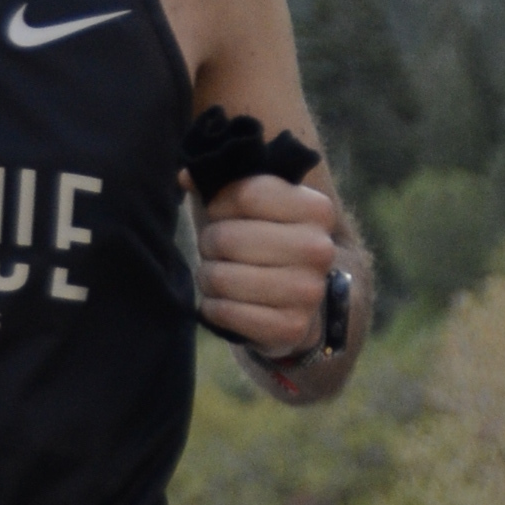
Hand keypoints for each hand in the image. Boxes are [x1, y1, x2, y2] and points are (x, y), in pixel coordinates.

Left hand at [192, 172, 336, 357]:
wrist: (298, 301)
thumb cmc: (267, 242)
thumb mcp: (254, 205)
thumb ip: (224, 182)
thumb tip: (186, 176)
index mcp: (317, 210)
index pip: (247, 193)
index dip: (220, 204)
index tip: (221, 214)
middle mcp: (319, 249)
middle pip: (227, 237)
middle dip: (210, 243)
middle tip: (215, 250)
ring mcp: (307, 292)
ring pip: (221, 277)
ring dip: (208, 277)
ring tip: (218, 276)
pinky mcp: (290, 328)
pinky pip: (225, 312)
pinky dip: (212, 307)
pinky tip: (222, 302)